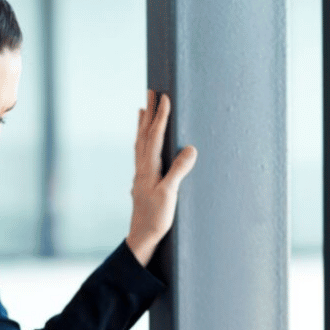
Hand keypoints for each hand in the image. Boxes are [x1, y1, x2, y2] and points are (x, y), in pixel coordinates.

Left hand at [126, 89, 197, 265]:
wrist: (141, 238)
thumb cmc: (156, 219)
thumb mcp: (170, 195)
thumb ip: (179, 171)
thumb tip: (190, 148)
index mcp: (149, 168)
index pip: (155, 136)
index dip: (161, 116)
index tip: (165, 97)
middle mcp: (142, 168)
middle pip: (144, 134)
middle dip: (149, 112)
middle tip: (151, 91)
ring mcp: (140, 174)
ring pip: (140, 142)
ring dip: (142, 124)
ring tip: (142, 108)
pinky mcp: (142, 182)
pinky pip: (140, 154)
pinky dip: (141, 141)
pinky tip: (142, 142)